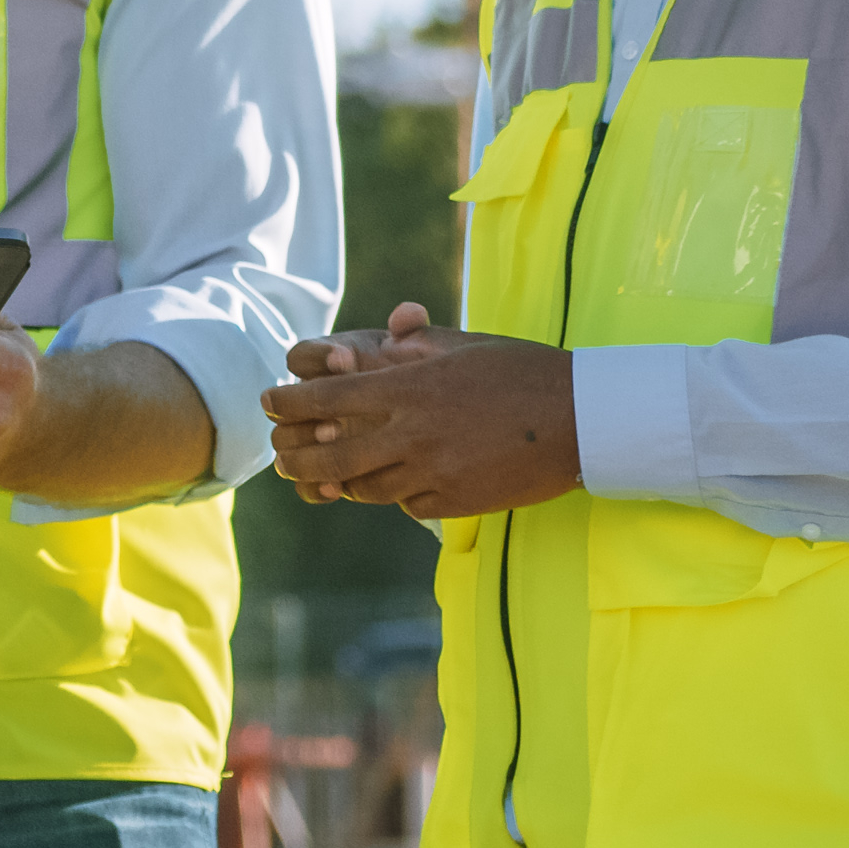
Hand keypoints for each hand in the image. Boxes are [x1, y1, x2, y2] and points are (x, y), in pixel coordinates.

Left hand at [261, 314, 583, 519]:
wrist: (580, 419)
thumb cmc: (521, 370)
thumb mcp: (461, 347)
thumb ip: (412, 350)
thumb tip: (378, 342)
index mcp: (409, 387)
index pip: (327, 398)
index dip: (289, 401)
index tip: (268, 400)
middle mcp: (412, 433)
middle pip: (330, 456)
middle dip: (296, 457)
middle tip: (283, 455)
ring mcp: (431, 473)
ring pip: (364, 488)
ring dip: (342, 482)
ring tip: (328, 477)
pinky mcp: (452, 503)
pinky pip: (407, 505)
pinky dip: (396, 495)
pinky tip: (398, 484)